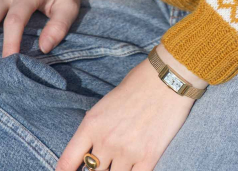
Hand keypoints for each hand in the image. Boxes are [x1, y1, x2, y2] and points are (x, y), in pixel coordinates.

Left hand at [56, 46, 207, 170]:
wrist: (169, 77)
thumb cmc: (139, 82)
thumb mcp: (107, 102)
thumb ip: (97, 127)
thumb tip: (92, 148)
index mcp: (92, 124)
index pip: (67, 162)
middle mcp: (106, 141)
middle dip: (98, 167)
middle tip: (105, 159)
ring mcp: (127, 152)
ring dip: (117, 169)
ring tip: (124, 155)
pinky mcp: (148, 158)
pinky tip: (135, 164)